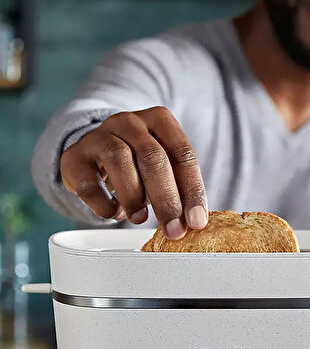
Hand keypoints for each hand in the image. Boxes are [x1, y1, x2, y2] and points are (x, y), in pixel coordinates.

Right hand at [60, 106, 207, 238]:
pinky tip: (114, 213)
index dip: (191, 190)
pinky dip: (104, 203)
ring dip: (134, 197)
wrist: (92, 150)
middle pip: (152, 158)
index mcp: (159, 119)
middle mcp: (129, 121)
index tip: (196, 221)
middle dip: (166, 199)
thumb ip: (177, 185)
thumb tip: (194, 221)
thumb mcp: (161, 165)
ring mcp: (99, 136)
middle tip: (174, 229)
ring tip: (141, 218)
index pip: (182, 154)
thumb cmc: (135, 161)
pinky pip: (89, 182)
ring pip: (119, 160)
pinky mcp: (74, 157)